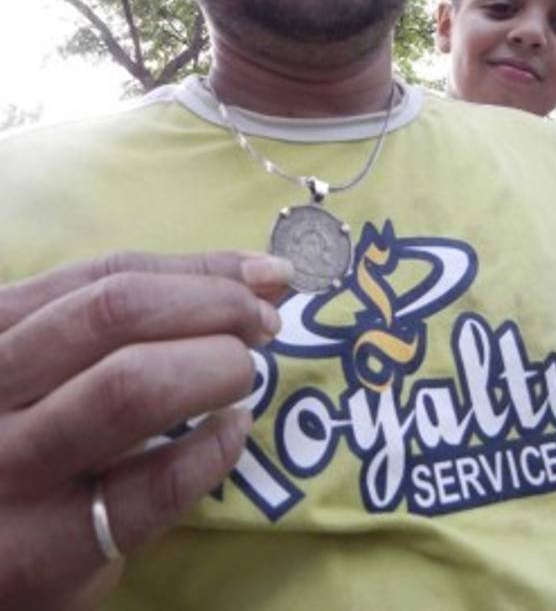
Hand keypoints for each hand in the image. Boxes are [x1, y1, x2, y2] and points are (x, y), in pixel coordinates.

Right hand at [0, 251, 292, 609]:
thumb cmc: (32, 444)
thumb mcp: (56, 367)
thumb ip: (134, 318)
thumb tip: (258, 276)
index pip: (107, 275)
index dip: (200, 268)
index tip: (265, 275)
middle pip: (117, 312)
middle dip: (214, 305)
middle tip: (264, 324)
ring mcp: (10, 467)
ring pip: (130, 386)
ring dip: (214, 367)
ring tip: (244, 374)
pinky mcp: (41, 550)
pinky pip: (150, 486)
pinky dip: (210, 450)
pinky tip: (232, 433)